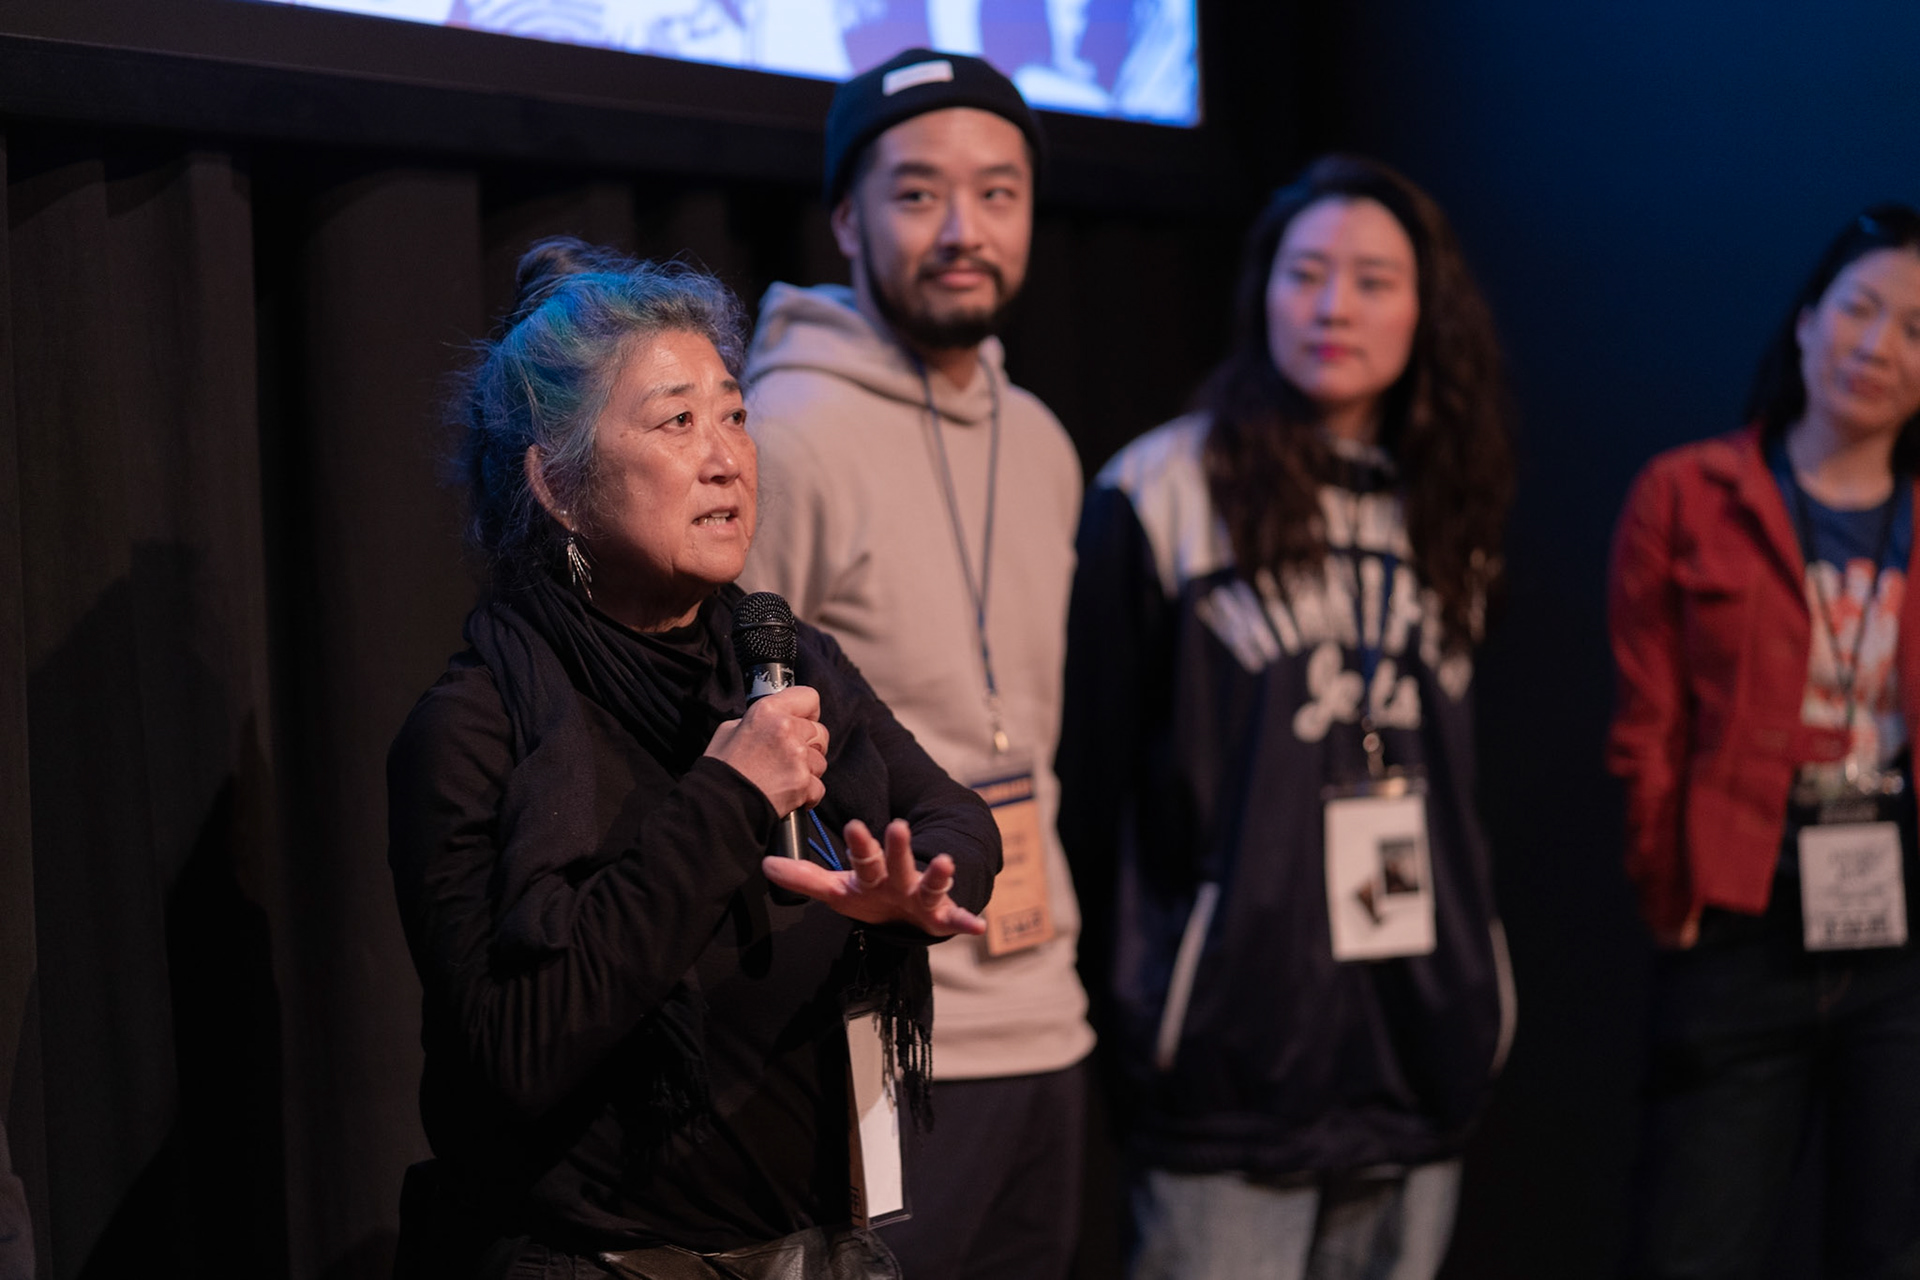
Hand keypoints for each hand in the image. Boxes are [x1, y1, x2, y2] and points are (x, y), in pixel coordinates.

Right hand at [704, 687, 828, 816]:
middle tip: (790, 757)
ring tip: (783, 777)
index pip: (809, 697)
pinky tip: (788, 793)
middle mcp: (787, 729)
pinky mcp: (803, 783)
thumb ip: (757, 721)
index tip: (802, 722)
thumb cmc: (722, 769)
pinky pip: (818, 786)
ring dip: (808, 770)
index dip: (807, 712)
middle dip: (809, 745)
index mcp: (768, 711)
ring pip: (821, 761)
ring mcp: (797, 757)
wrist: (719, 804)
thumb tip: (771, 722)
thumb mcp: (730, 730)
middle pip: (820, 732)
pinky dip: (807, 793)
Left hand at [761, 818, 984, 937]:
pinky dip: (966, 921)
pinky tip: (978, 925)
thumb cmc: (869, 896)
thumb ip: (804, 878)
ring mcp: (921, 896)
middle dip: (897, 847)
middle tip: (898, 826)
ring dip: (939, 874)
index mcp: (872, 873)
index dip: (860, 844)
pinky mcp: (939, 916)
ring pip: (930, 884)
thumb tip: (766, 864)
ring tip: (945, 862)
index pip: (863, 857)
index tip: (854, 826)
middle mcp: (899, 880)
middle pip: (897, 863)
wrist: (904, 915)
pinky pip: (954, 919)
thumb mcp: (837, 889)